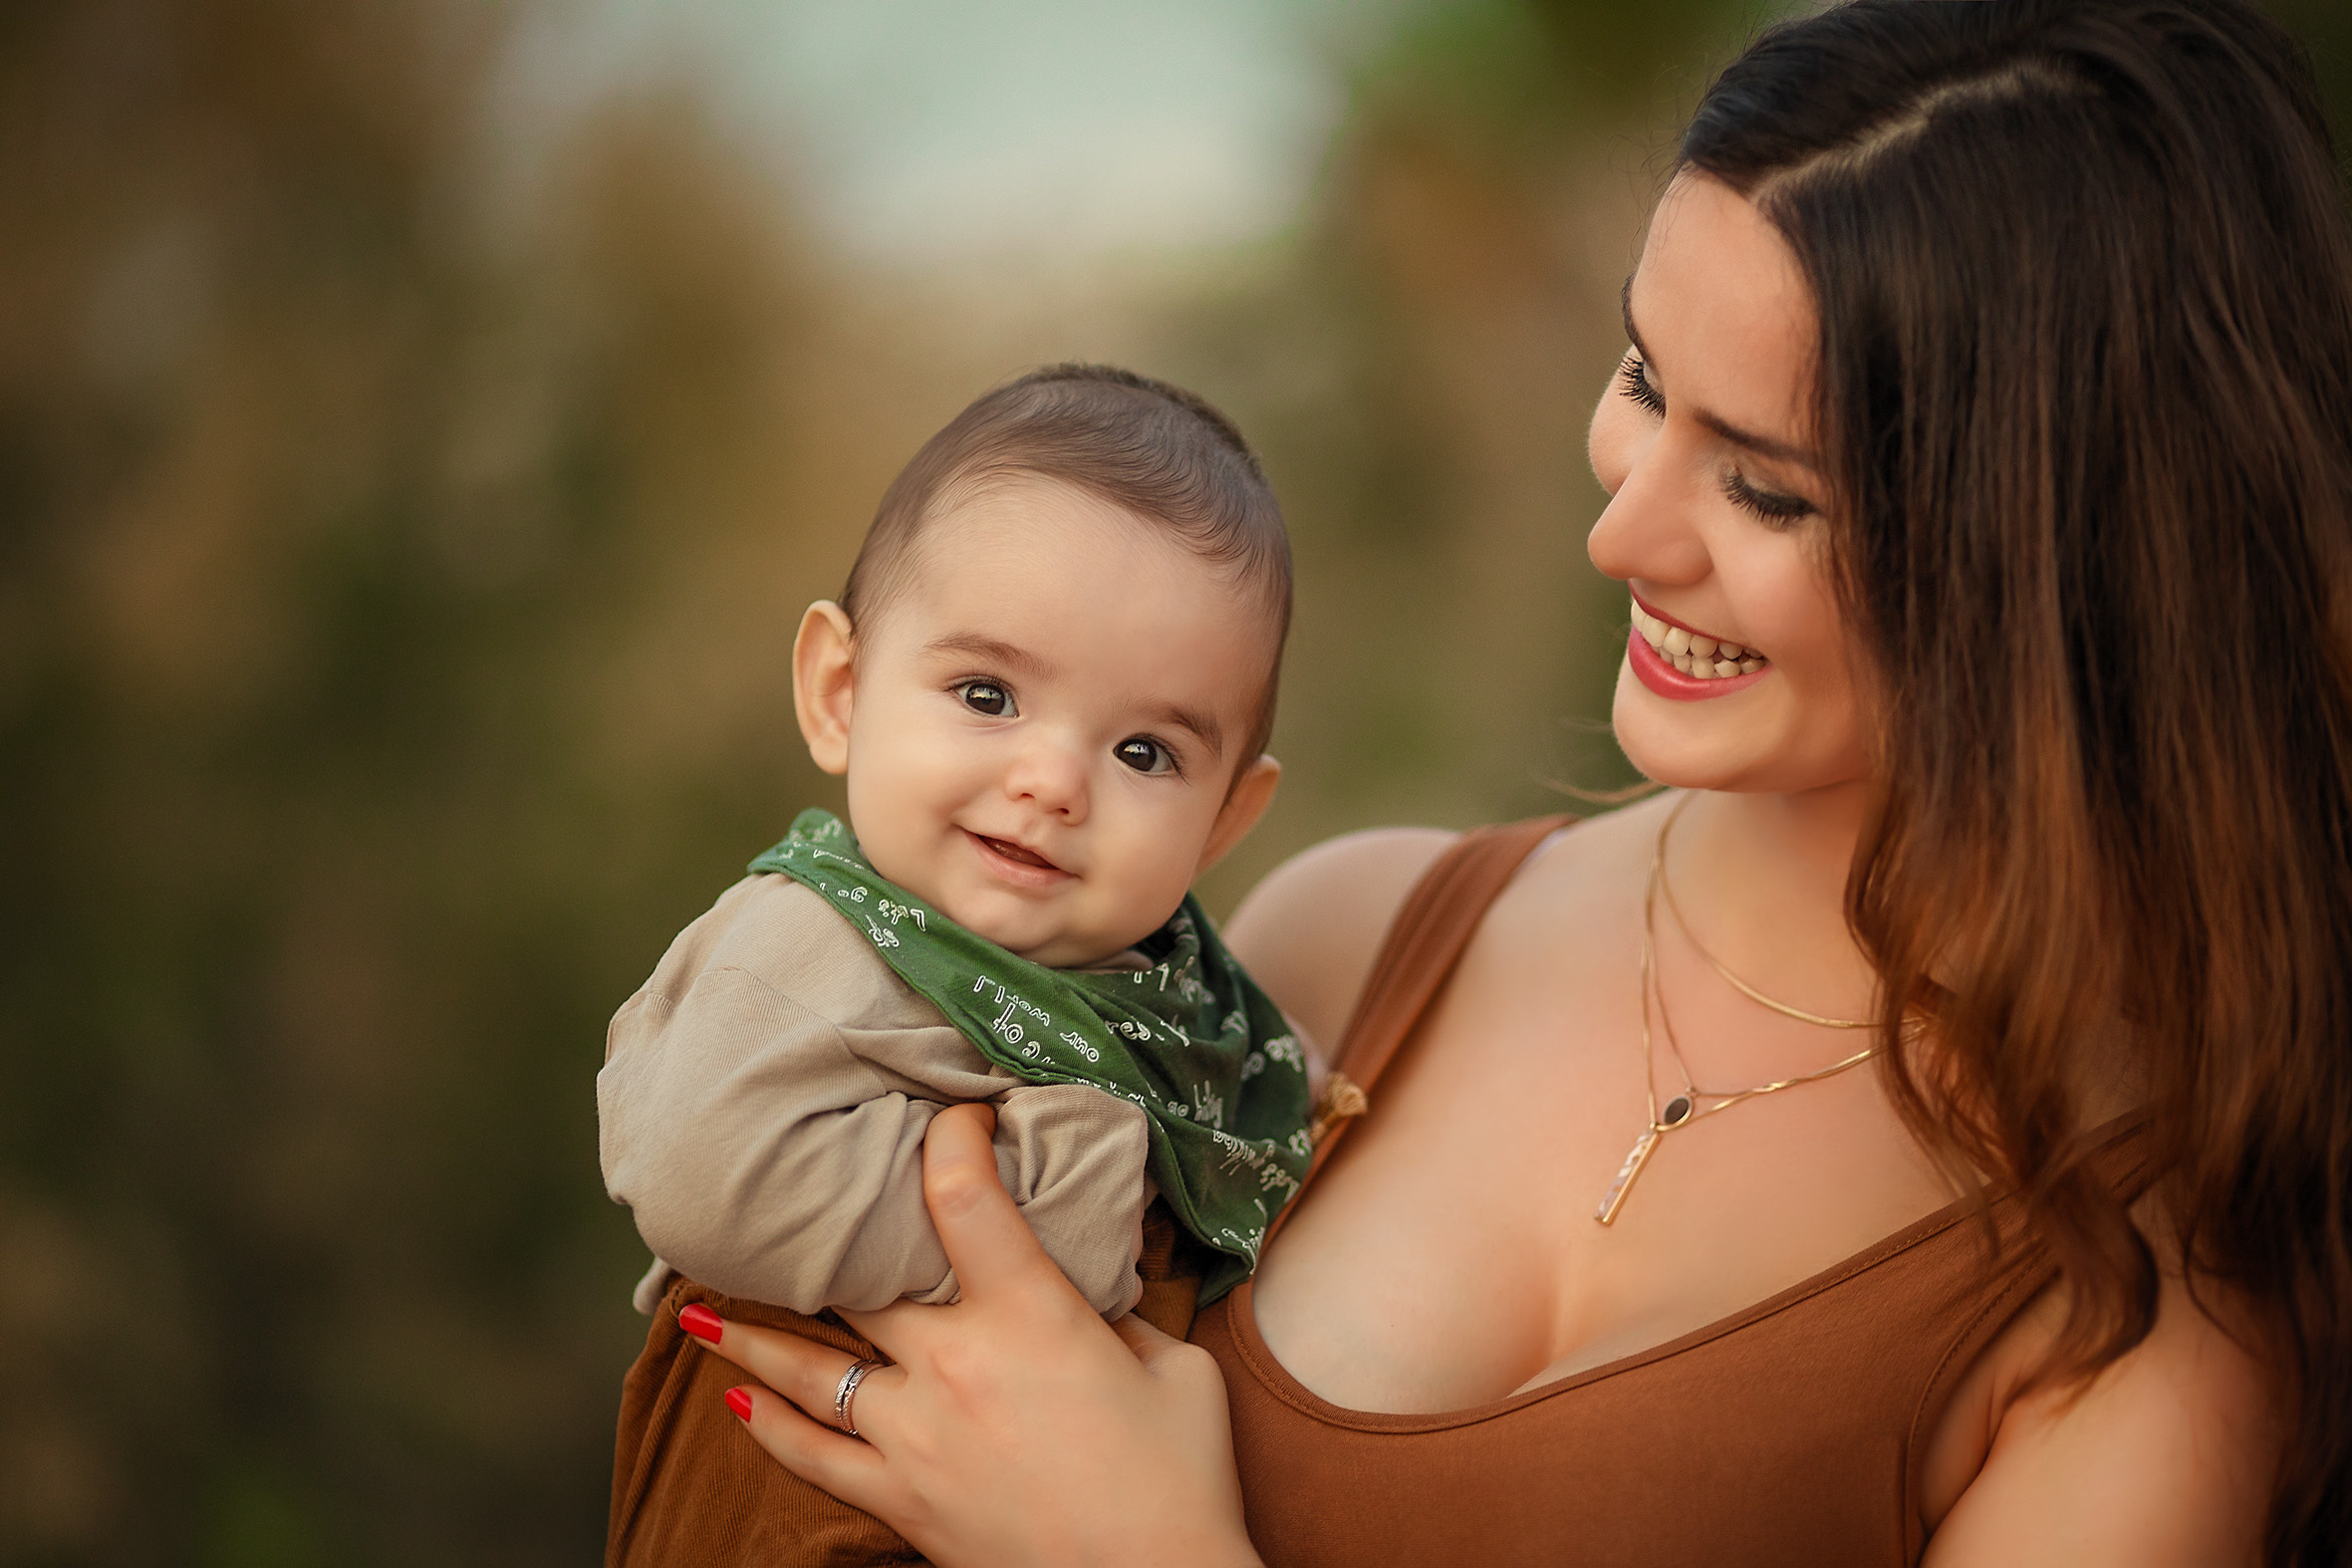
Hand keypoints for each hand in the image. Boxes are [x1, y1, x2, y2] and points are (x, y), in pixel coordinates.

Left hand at [682, 1102, 1262, 1567]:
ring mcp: (915, 1436)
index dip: (950, 1141)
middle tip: (807, 1199)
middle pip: (866, 1279)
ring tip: (696, 1309)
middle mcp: (954, 1365)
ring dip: (754, 1335)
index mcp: (1029, 1315)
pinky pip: (811, 1458)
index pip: (964, 1197)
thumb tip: (1090, 1294)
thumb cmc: (1183, 1483)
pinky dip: (766, 1428)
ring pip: (812, 1367)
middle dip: (839, 1233)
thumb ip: (1121, 1316)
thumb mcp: (1177, 1370)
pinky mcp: (901, 1500)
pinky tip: (733, 1402)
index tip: (955, 1119)